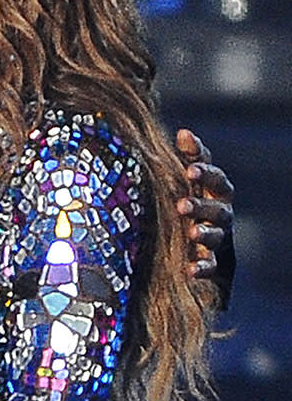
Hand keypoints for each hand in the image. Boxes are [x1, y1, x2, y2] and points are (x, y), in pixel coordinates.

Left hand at [175, 128, 233, 279]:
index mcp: (212, 189)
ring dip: (205, 233)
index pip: (213, 176)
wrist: (194, 246)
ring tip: (191, 233)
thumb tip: (183, 131)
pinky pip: (213, 266)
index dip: (204, 170)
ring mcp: (219, 237)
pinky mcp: (216, 264)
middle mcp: (220, 212)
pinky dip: (204, 267)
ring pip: (217, 234)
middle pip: (218, 206)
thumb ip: (184, 159)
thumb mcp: (180, 182)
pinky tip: (191, 268)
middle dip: (201, 204)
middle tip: (181, 205)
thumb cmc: (185, 202)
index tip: (188, 168)